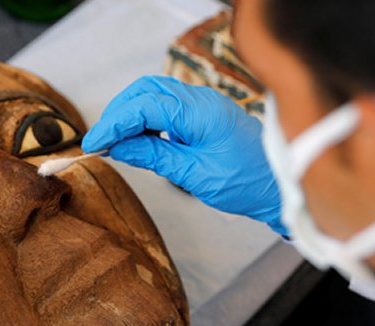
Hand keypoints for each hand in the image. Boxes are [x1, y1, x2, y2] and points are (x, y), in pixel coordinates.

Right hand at [82, 76, 287, 235]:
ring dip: (131, 115)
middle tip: (101, 142)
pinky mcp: (202, 115)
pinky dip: (146, 120)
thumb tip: (118, 147)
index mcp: (200, 111)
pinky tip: (138, 140)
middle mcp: (201, 99)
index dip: (114, 123)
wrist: (280, 185)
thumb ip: (154, 156)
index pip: (144, 106)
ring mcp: (202, 104)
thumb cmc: (247, 182)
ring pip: (154, 95)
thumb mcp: (195, 175)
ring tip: (116, 143)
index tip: (94, 144)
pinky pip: (166, 107)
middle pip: (146, 90)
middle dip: (119, 113)